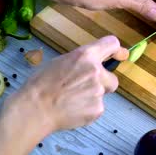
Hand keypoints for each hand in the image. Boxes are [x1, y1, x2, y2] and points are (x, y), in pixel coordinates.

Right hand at [12, 36, 127, 133]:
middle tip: (83, 88)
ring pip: (103, 93)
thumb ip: (80, 61)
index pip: (111, 44)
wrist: (35, 109)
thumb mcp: (60, 62)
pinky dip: (88, 110)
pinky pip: (97, 108)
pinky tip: (72, 110)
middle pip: (112, 78)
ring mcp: (98, 91)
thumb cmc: (41, 84)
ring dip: (93, 96)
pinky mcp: (98, 108)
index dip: (116, 50)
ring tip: (72, 100)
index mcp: (86, 55)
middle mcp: (96, 71)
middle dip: (102, 83)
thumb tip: (91, 63)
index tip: (120, 55)